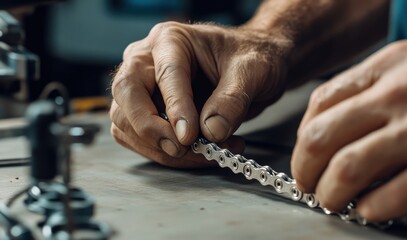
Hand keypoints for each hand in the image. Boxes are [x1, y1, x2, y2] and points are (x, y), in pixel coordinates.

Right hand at [110, 21, 290, 167]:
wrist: (254, 66)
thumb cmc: (250, 57)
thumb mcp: (252, 71)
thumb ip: (232, 99)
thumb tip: (211, 131)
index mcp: (172, 40)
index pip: (165, 74)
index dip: (175, 108)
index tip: (188, 137)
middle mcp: (148, 60)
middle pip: (128, 94)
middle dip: (150, 129)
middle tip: (181, 148)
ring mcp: (143, 87)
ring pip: (126, 122)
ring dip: (160, 148)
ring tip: (206, 152)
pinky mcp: (147, 111)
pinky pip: (138, 138)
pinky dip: (163, 154)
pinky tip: (197, 153)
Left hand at [291, 39, 406, 221]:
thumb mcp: (406, 63)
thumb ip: (364, 88)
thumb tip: (320, 130)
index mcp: (386, 68)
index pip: (319, 103)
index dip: (301, 138)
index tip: (304, 156)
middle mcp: (400, 95)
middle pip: (321, 137)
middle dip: (304, 170)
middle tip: (308, 184)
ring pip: (349, 168)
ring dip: (330, 193)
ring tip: (331, 200)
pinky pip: (394, 194)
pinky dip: (371, 208)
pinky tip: (368, 209)